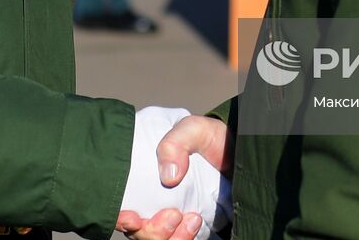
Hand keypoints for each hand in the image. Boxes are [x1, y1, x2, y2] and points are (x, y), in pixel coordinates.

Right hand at [119, 108, 226, 238]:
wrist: (237, 150)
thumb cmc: (209, 139)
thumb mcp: (192, 130)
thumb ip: (176, 143)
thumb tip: (168, 176)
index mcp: (142, 180)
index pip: (122, 208)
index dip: (121, 219)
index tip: (134, 218)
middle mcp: (151, 202)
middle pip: (139, 232)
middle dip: (152, 232)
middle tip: (174, 215)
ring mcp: (169, 218)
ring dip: (172, 238)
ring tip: (193, 219)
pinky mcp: (187, 227)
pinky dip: (183, 239)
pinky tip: (196, 221)